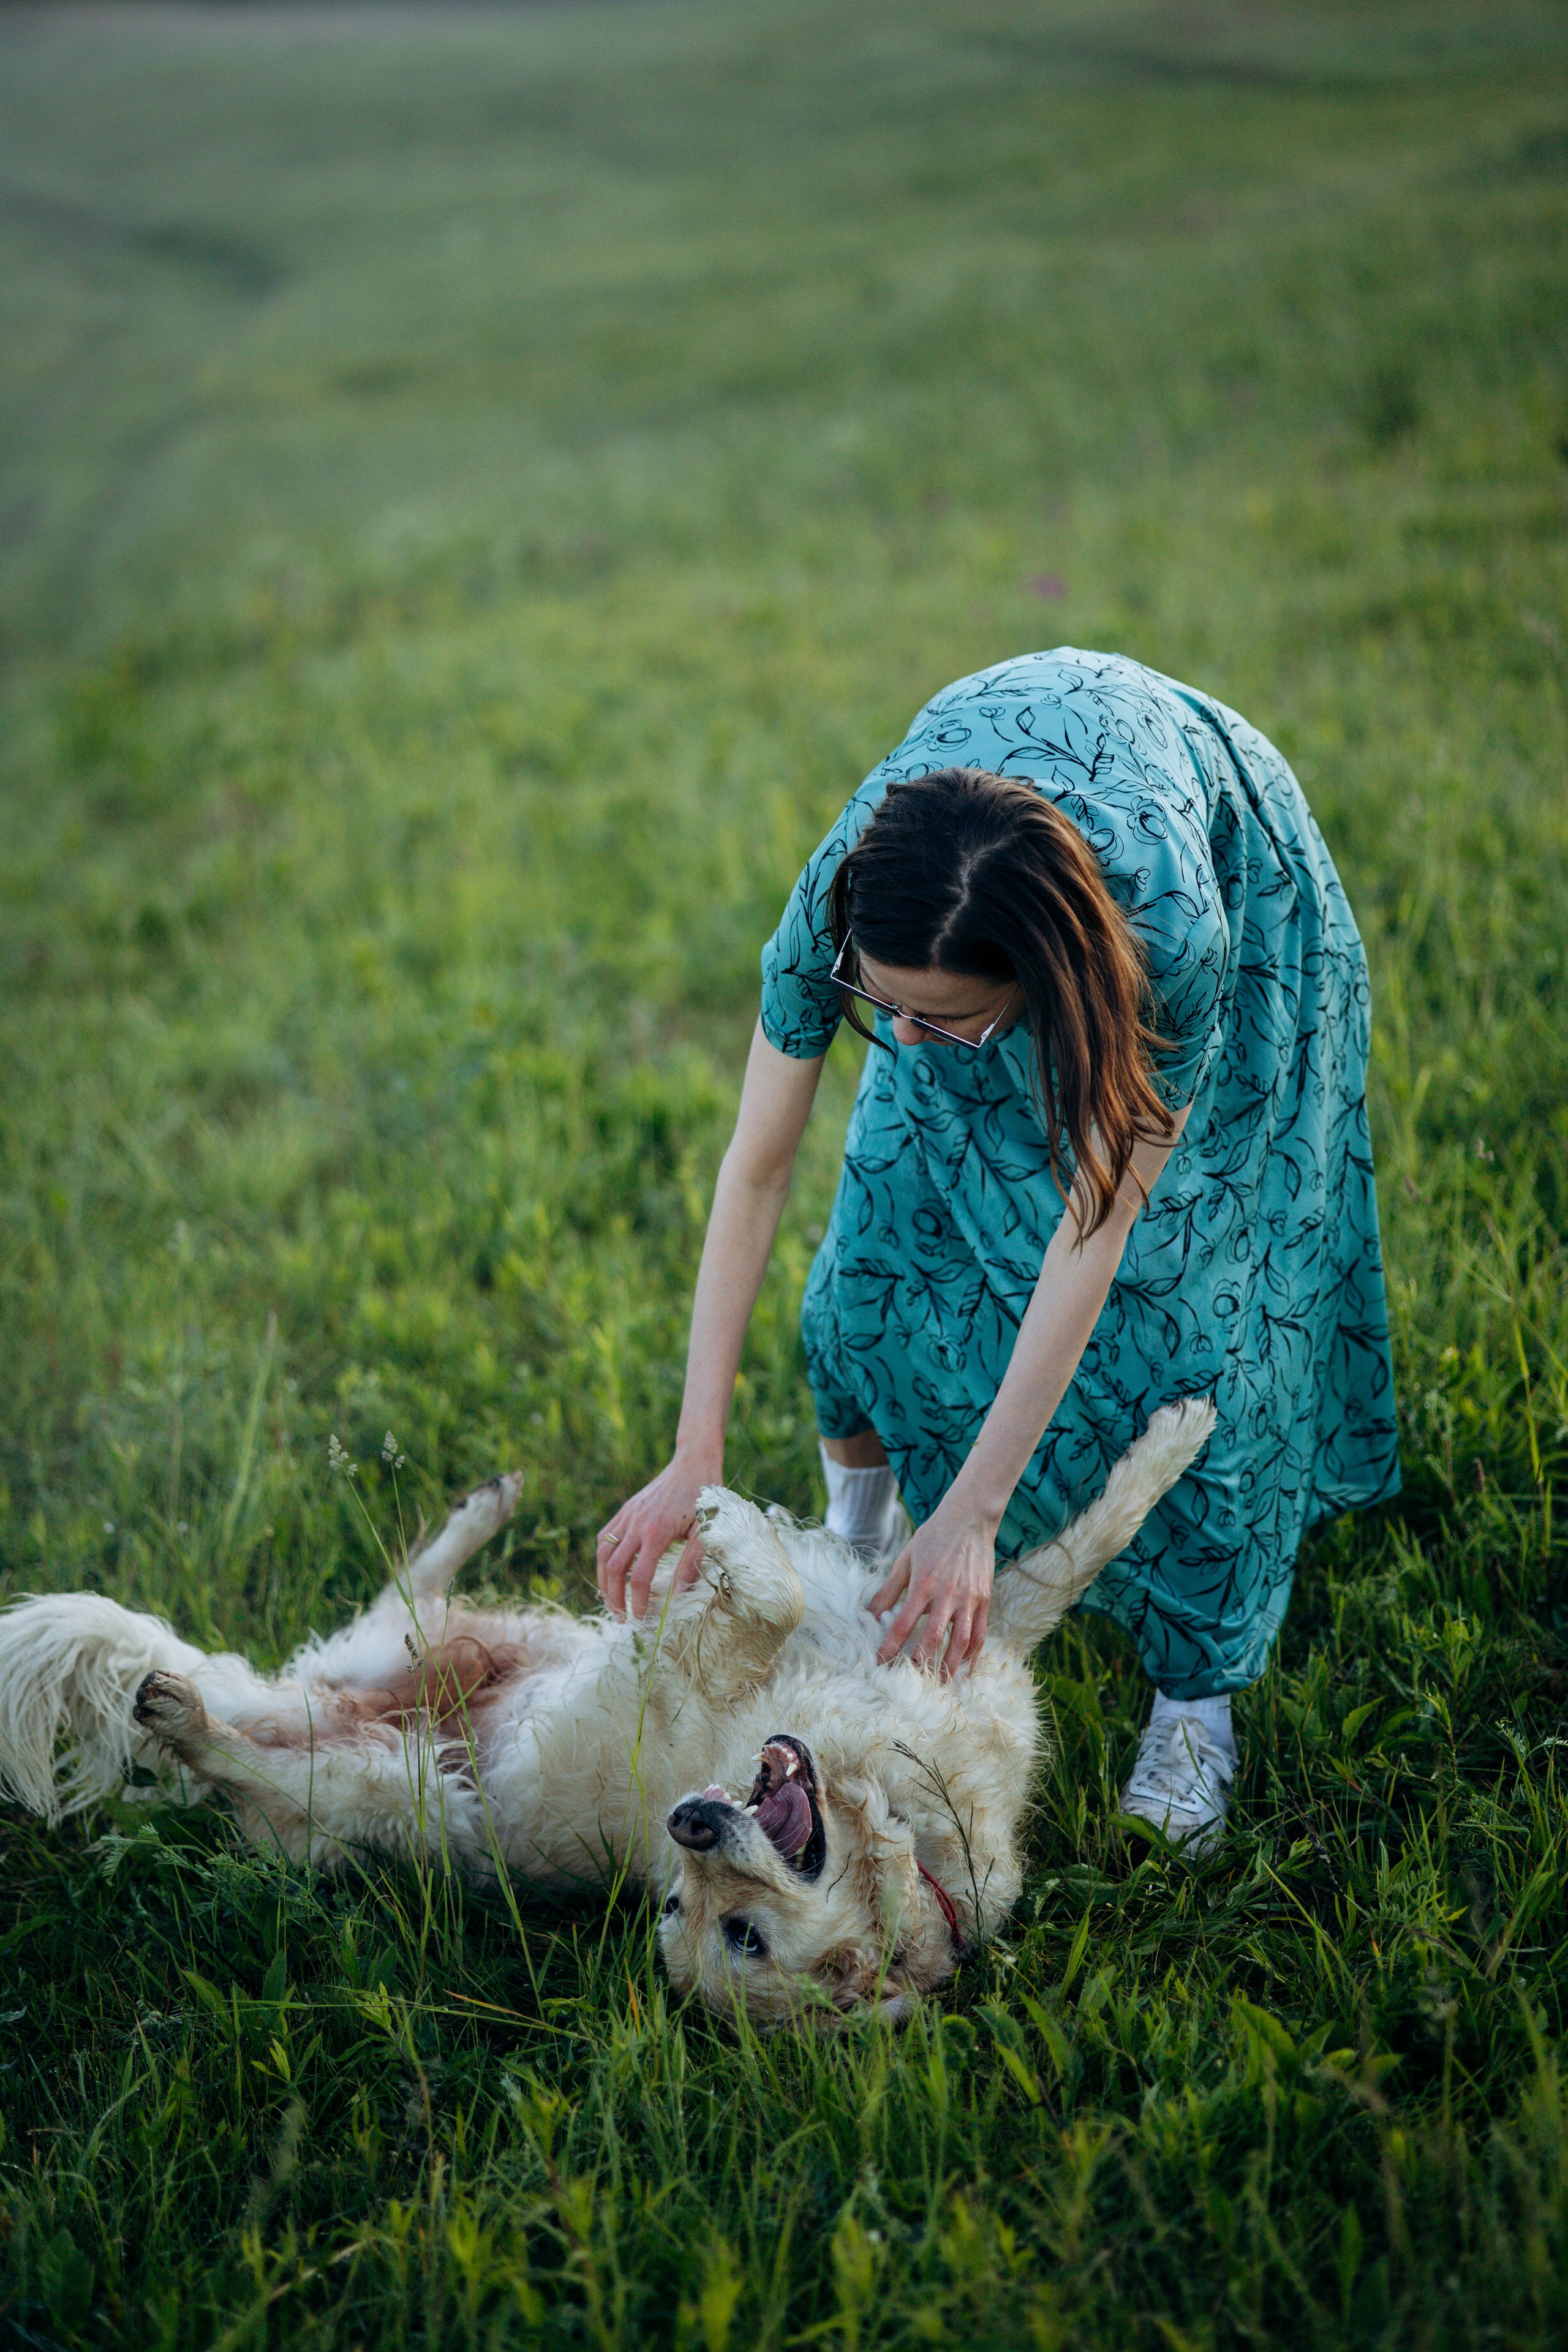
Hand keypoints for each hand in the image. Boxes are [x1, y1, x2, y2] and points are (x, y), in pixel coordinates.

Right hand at [596, 1447, 718, 1619]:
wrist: (693, 1463)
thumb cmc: (705, 1499)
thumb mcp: (706, 1533)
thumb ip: (692, 1564)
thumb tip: (678, 1594)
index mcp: (657, 1533)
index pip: (639, 1577)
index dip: (637, 1602)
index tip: (640, 1618)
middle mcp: (637, 1524)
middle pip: (614, 1569)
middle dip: (614, 1596)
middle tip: (620, 1617)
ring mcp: (628, 1515)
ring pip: (603, 1553)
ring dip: (603, 1579)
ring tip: (610, 1600)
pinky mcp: (626, 1509)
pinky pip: (605, 1536)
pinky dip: (603, 1557)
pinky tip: (609, 1571)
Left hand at [868, 1506, 994, 1677]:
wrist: (970, 1518)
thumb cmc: (934, 1537)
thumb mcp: (906, 1559)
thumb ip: (888, 1589)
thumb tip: (868, 1614)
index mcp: (924, 1584)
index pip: (904, 1624)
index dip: (891, 1647)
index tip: (880, 1664)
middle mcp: (948, 1595)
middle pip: (934, 1639)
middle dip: (921, 1664)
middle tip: (910, 1682)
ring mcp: (970, 1599)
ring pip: (961, 1642)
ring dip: (950, 1666)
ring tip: (940, 1683)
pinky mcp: (984, 1600)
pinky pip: (980, 1634)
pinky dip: (973, 1654)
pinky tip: (965, 1667)